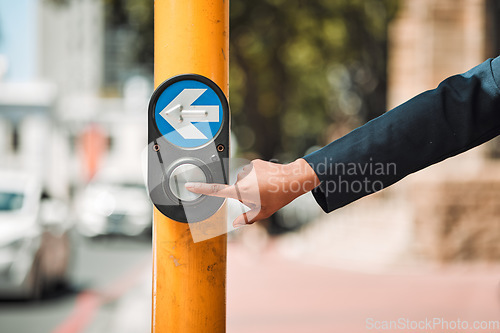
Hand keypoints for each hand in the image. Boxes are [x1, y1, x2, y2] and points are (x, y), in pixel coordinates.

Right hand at [185, 158, 319, 227]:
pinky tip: (268, 179)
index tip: (189, 185)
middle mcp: (241, 179)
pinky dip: (257, 175)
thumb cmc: (278, 197)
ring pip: (244, 180)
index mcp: (241, 192)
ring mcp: (247, 169)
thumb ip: (247, 218)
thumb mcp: (263, 212)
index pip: (217, 191)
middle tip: (261, 195)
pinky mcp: (254, 162)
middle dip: (245, 193)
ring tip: (266, 187)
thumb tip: (236, 223)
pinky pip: (251, 171)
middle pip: (236, 188)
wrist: (292, 179)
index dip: (201, 189)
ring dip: (252, 184)